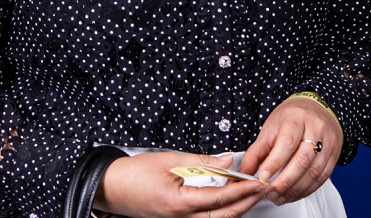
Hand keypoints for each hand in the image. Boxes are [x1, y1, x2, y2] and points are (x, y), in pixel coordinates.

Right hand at [95, 150, 267, 217]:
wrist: (110, 187)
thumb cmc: (132, 175)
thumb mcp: (169, 160)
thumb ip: (201, 161)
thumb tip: (226, 159)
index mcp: (179, 203)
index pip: (221, 198)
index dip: (243, 190)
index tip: (258, 182)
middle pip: (223, 215)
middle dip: (246, 202)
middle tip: (261, 189)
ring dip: (235, 208)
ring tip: (248, 194)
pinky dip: (220, 210)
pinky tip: (227, 200)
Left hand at [239, 97, 342, 205]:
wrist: (316, 109)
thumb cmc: (291, 118)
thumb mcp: (271, 128)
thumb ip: (257, 151)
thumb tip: (244, 172)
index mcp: (296, 118)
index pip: (287, 143)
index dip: (275, 162)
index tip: (262, 177)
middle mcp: (315, 129)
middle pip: (303, 160)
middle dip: (285, 181)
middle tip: (270, 193)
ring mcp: (328, 143)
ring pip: (314, 172)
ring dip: (295, 190)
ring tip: (279, 197)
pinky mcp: (334, 156)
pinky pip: (322, 178)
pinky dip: (306, 190)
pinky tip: (293, 194)